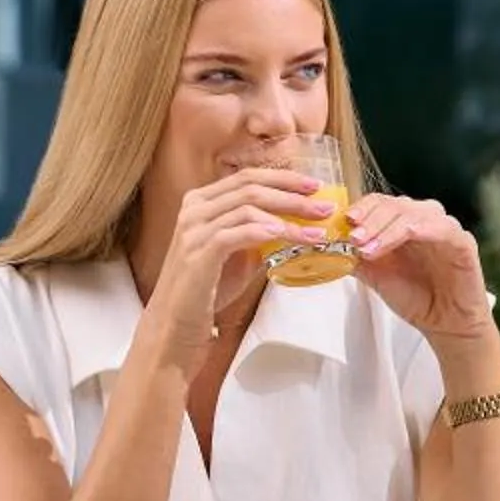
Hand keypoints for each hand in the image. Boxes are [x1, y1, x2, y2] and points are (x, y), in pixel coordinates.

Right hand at [140, 165, 333, 364]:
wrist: (176, 323)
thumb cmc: (207, 289)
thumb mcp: (238, 254)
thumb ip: (258, 235)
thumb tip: (294, 224)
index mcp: (202, 202)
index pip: (248, 177)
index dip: (284, 178)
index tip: (315, 187)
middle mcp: (195, 209)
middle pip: (251, 187)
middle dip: (293, 194)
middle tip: (324, 206)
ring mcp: (194, 230)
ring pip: (248, 208)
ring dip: (288, 218)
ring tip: (315, 231)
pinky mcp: (198, 253)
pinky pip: (235, 233)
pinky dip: (262, 231)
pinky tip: (284, 236)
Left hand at [349, 194, 497, 339]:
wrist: (445, 325)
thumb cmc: (416, 299)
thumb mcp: (377, 277)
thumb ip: (356, 259)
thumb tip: (330, 246)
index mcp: (403, 224)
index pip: (380, 203)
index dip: (362, 208)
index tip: (345, 222)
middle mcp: (424, 220)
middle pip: (395, 204)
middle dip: (370, 220)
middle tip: (354, 238)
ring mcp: (444, 228)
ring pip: (414, 213)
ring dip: (387, 227)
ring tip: (368, 247)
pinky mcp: (462, 241)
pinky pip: (440, 227)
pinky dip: (417, 231)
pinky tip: (398, 241)